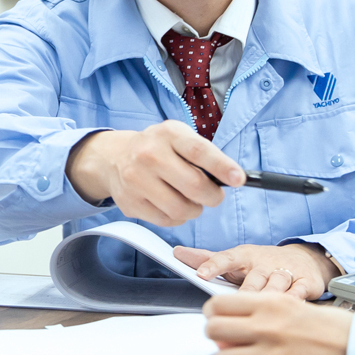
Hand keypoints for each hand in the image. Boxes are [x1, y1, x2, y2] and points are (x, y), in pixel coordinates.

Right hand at [65, 121, 244, 225]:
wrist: (114, 158)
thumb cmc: (158, 147)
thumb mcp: (178, 136)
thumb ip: (203, 153)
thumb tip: (232, 177)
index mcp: (168, 134)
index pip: (199, 151)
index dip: (223, 167)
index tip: (239, 179)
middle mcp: (149, 155)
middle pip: (193, 185)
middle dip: (212, 196)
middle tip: (215, 196)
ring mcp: (136, 180)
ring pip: (181, 208)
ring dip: (195, 209)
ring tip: (192, 200)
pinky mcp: (130, 203)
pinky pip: (166, 220)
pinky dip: (178, 217)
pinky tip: (174, 205)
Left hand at [173, 242, 339, 299]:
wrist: (305, 259)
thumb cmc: (262, 264)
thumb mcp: (237, 259)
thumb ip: (208, 258)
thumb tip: (177, 252)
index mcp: (247, 256)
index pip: (228, 258)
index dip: (214, 265)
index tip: (200, 274)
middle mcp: (266, 263)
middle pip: (252, 279)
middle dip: (244, 293)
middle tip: (232, 310)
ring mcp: (287, 272)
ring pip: (276, 287)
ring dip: (267, 300)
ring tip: (258, 318)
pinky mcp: (307, 282)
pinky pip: (300, 294)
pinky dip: (293, 302)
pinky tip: (287, 313)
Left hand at [204, 294, 352, 354]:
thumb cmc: (329, 326)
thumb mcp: (294, 306)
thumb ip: (260, 313)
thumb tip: (227, 327)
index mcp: (272, 303)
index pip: (219, 305)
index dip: (212, 313)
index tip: (216, 318)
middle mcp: (268, 327)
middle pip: (214, 330)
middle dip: (213, 336)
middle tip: (221, 339)